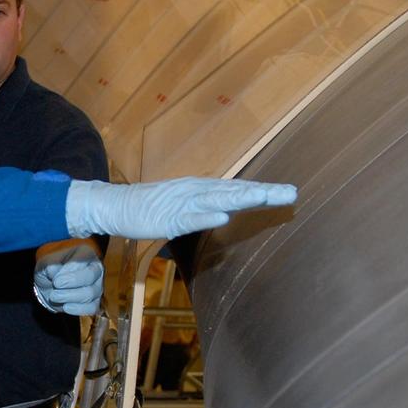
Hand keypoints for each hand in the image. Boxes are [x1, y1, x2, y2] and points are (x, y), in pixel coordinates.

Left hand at [33, 240, 103, 315]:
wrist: (50, 283)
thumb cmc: (50, 268)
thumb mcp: (45, 262)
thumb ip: (51, 266)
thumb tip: (57, 274)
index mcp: (85, 253)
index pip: (82, 261)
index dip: (69, 272)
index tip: (56, 281)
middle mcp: (96, 268)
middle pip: (89, 277)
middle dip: (71, 284)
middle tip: (55, 288)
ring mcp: (98, 285)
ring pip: (90, 293)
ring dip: (70, 297)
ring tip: (54, 296)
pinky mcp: (95, 301)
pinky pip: (92, 307)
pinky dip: (79, 309)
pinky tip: (66, 307)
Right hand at [65, 177, 296, 239]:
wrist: (117, 204)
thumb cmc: (152, 207)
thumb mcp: (185, 207)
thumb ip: (206, 208)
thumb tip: (227, 211)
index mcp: (202, 189)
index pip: (238, 189)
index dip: (264, 191)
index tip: (290, 193)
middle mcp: (196, 191)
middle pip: (235, 191)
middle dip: (263, 192)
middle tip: (291, 193)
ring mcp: (182, 203)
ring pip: (216, 199)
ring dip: (240, 198)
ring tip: (264, 196)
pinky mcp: (167, 217)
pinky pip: (189, 217)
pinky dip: (206, 216)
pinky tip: (223, 216)